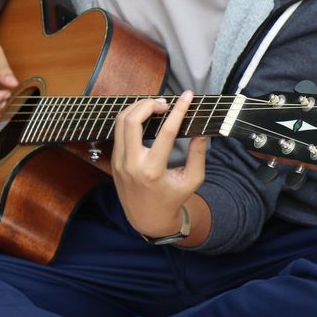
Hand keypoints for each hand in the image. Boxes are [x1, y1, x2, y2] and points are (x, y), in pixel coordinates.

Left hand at [111, 92, 208, 238]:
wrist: (147, 219)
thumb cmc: (172, 199)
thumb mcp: (193, 179)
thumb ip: (198, 154)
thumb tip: (201, 131)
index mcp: (152, 171)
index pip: (165, 132)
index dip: (179, 110)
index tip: (187, 97)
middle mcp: (131, 164)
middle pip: (132, 120)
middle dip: (149, 104)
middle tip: (166, 103)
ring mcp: (119, 162)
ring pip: (121, 122)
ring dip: (138, 108)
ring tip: (156, 107)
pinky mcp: (115, 160)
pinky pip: (119, 131)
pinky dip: (131, 118)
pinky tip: (145, 117)